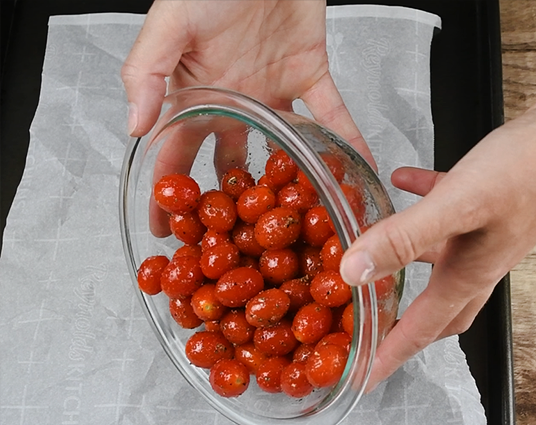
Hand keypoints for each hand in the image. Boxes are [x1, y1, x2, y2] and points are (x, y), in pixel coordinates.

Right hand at [122, 0, 371, 235]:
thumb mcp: (169, 23)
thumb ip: (147, 72)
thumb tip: (134, 127)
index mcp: (196, 97)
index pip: (175, 158)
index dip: (169, 196)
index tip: (170, 236)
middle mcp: (234, 105)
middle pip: (229, 167)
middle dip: (231, 208)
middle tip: (241, 247)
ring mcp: (273, 97)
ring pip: (283, 150)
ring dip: (292, 184)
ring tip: (305, 224)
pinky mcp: (310, 79)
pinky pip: (332, 116)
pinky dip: (347, 140)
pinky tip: (359, 168)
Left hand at [338, 50, 535, 391]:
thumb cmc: (530, 173)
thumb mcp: (456, 208)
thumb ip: (404, 240)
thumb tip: (355, 272)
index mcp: (467, 275)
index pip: (420, 330)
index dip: (389, 355)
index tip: (365, 375)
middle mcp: (476, 262)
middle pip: (437, 309)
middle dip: (406, 325)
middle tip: (377, 328)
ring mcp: (485, 235)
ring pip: (439, 261)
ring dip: (407, 261)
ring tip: (378, 253)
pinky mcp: (488, 203)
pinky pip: (446, 209)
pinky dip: (421, 204)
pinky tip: (404, 182)